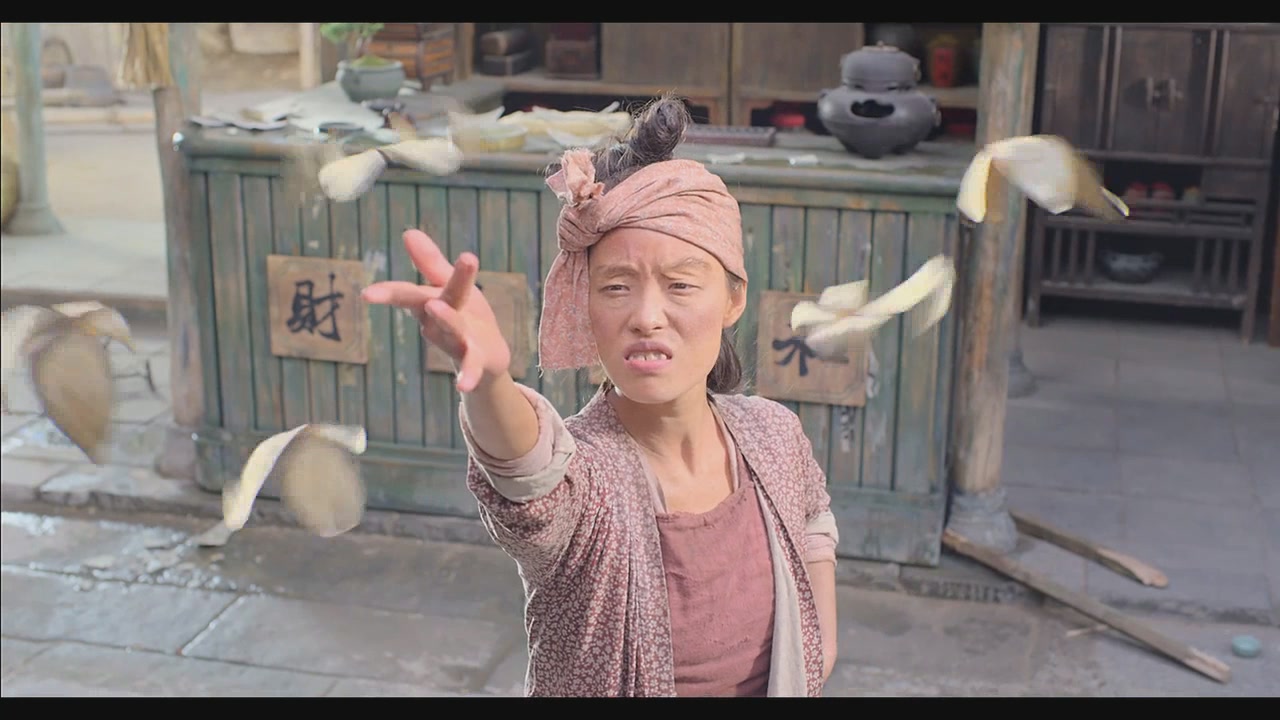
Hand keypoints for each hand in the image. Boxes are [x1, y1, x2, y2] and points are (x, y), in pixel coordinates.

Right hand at [360, 229, 511, 392]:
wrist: (488, 357)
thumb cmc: (465, 316)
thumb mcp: (450, 286)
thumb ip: (430, 263)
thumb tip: (408, 231)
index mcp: (431, 301)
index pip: (407, 294)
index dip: (388, 293)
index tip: (366, 293)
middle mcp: (438, 322)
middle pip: (426, 305)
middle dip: (409, 298)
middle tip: (382, 292)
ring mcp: (456, 341)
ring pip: (449, 329)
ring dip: (444, 320)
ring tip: (436, 308)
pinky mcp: (476, 358)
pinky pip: (470, 366)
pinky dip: (468, 375)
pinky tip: (462, 386)